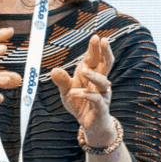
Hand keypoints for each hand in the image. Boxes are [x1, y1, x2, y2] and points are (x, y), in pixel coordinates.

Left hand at [48, 32, 119, 146]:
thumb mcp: (67, 91)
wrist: (90, 124)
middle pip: (106, 65)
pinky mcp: (101, 108)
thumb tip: (54, 70)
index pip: (95, 58)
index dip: (95, 48)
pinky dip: (86, 95)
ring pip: (103, 82)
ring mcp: (102, 94)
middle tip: (104, 41)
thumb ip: (62, 81)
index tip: (95, 36)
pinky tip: (75, 93)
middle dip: (106, 52)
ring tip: (83, 70)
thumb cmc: (80, 104)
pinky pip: (97, 100)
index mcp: (91, 74)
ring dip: (94, 75)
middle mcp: (99, 82)